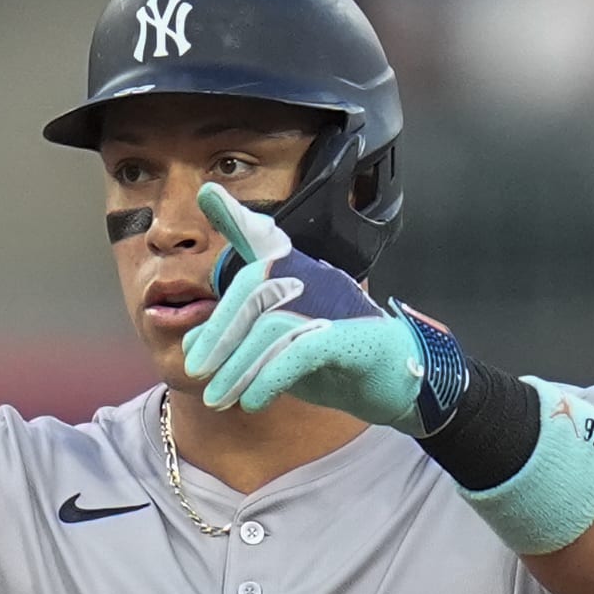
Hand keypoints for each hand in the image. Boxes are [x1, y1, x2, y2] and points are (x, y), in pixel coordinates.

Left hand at [181, 183, 464, 435]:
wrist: (399, 385)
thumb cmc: (335, 362)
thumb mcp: (279, 348)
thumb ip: (239, 340)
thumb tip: (193, 346)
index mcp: (298, 277)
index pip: (265, 240)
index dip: (235, 216)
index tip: (207, 192)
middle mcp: (315, 282)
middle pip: (253, 289)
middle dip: (218, 332)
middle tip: (196, 371)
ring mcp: (335, 308)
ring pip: (270, 327)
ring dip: (237, 369)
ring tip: (218, 399)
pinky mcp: (352, 339)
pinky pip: (299, 352)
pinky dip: (269, 379)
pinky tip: (252, 401)